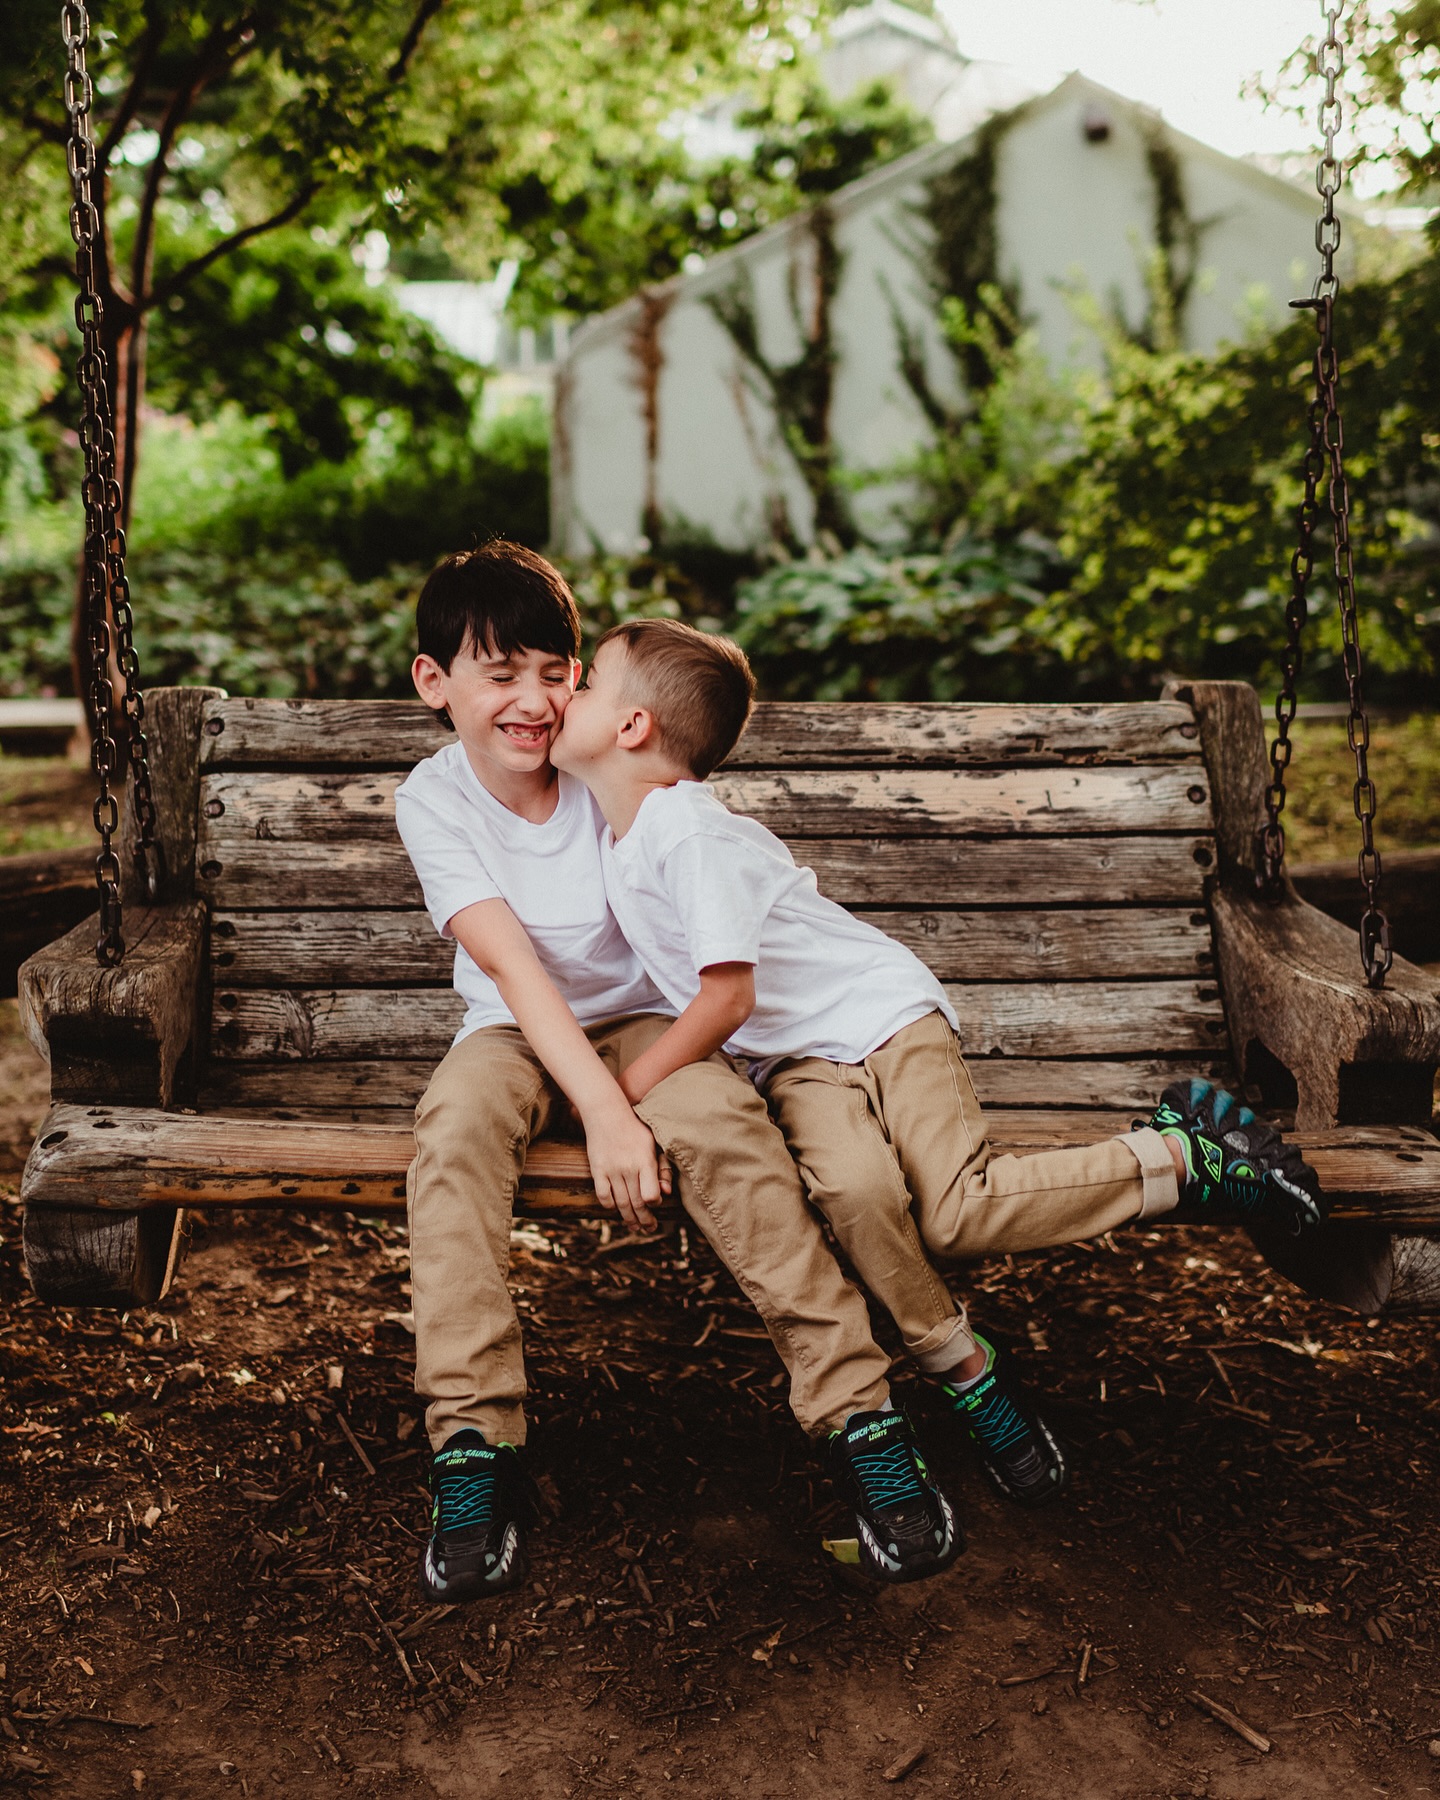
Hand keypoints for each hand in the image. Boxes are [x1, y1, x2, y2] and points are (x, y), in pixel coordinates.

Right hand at [582, 1098, 669, 1232]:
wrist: (606, 1113)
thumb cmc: (634, 1128)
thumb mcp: (653, 1143)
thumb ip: (662, 1168)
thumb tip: (667, 1192)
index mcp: (645, 1161)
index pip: (651, 1195)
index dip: (655, 1203)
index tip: (656, 1203)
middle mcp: (628, 1168)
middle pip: (637, 1204)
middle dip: (645, 1220)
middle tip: (649, 1228)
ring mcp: (611, 1171)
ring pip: (620, 1204)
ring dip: (629, 1219)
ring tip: (635, 1226)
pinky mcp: (597, 1170)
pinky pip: (603, 1196)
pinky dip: (610, 1206)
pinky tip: (616, 1209)